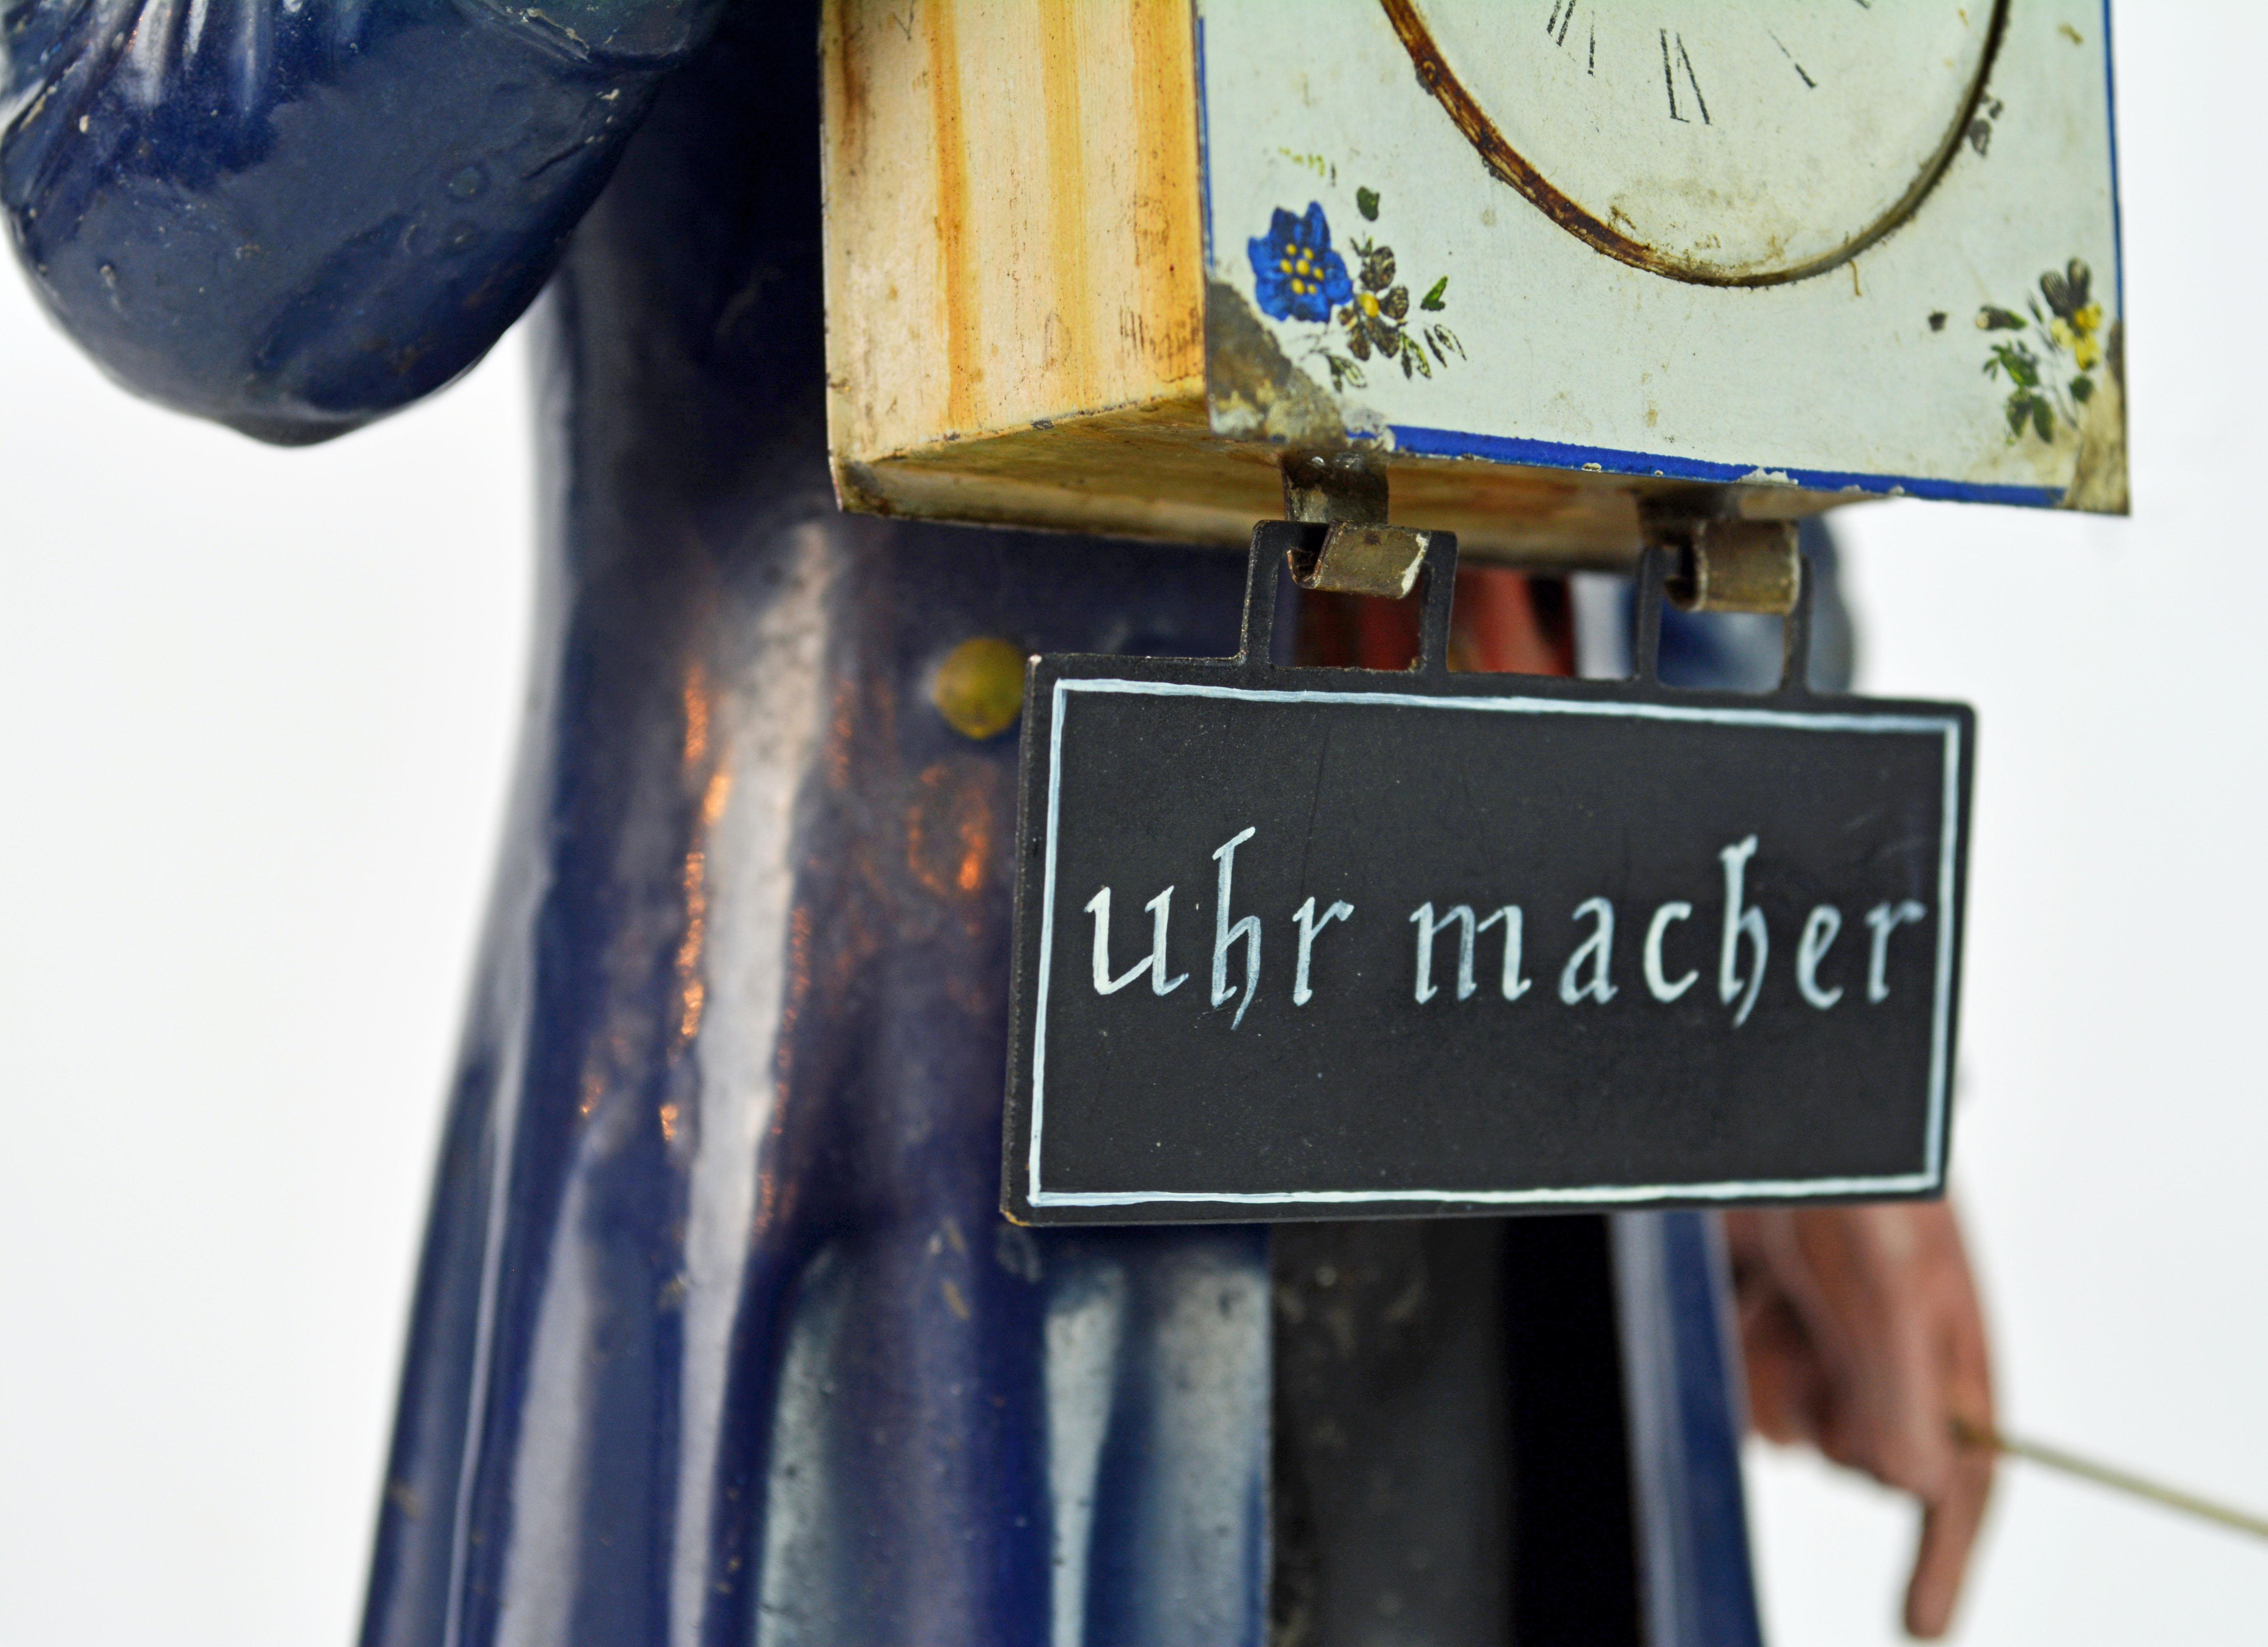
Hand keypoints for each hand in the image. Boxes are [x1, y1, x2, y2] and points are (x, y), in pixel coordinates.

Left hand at [1722, 1201, 1994, 1637]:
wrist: (1779, 1123)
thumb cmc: (1859, 1187)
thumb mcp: (1884, 1282)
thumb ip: (1900, 1384)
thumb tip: (1916, 1485)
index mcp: (1947, 1360)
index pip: (1961, 1480)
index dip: (1943, 1558)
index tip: (1918, 1625)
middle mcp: (1886, 1369)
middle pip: (1858, 1459)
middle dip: (1827, 1406)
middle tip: (1814, 1317)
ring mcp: (1822, 1355)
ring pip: (1787, 1432)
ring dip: (1770, 1372)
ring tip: (1774, 1290)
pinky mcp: (1764, 1336)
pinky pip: (1741, 1400)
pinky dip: (1735, 1356)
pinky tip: (1743, 1294)